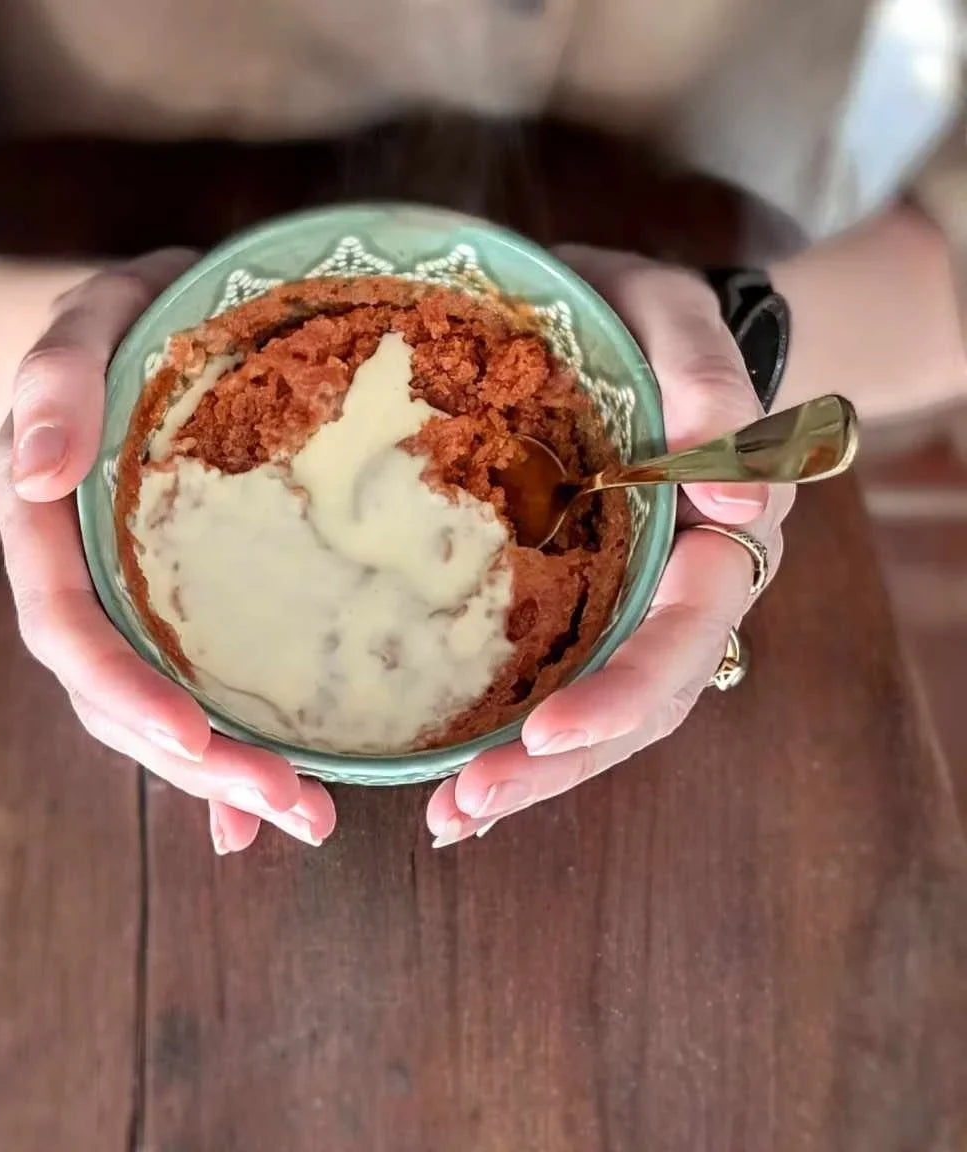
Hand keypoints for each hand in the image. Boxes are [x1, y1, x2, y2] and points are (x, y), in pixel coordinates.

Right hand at [0, 250, 335, 853]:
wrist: (137, 331)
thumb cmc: (117, 321)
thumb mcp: (85, 321)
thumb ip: (53, 382)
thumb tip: (34, 476)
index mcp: (48, 525)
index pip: (68, 626)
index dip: (122, 689)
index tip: (194, 739)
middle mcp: (80, 579)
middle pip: (115, 695)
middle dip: (194, 762)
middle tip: (288, 805)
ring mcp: (125, 601)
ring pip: (152, 709)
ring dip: (218, 775)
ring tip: (302, 814)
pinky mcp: (170, 607)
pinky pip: (184, 688)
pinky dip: (218, 753)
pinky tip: (261, 801)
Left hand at [427, 246, 793, 846]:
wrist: (625, 329)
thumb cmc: (646, 319)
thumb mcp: (676, 317)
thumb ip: (710, 384)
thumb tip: (733, 501)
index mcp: (714, 532)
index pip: (684, 631)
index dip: (623, 690)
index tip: (546, 730)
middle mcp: (680, 588)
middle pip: (641, 702)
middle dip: (559, 763)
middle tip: (468, 805)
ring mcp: (631, 606)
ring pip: (603, 716)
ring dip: (533, 775)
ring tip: (454, 817)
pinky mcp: (583, 609)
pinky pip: (565, 687)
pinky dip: (518, 741)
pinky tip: (457, 781)